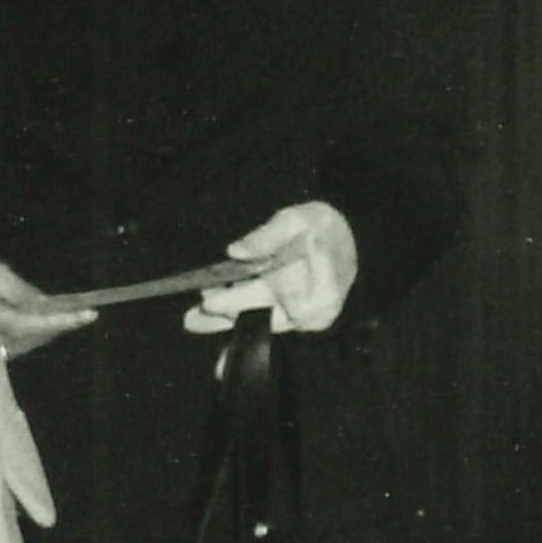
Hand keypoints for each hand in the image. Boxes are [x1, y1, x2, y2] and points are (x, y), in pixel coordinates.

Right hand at [0, 256, 98, 359]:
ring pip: (34, 340)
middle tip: (85, 312)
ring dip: (51, 327)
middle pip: (41, 335)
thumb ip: (23, 292)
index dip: (66, 320)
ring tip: (69, 314)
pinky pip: (24, 341)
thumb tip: (46, 303)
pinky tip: (45, 318)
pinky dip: (38, 330)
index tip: (90, 314)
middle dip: (62, 323)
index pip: (39, 324)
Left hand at [189, 199, 361, 335]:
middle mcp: (313, 312)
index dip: (236, 301)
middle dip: (225, 317)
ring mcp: (308, 321)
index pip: (268, 297)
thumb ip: (266, 235)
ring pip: (262, 322)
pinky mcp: (302, 322)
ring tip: (195, 320)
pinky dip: (244, 318)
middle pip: (261, 318)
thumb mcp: (297, 219)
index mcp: (316, 288)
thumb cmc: (325, 228)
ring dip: (229, 320)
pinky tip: (216, 322)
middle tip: (190, 320)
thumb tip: (235, 252)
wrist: (351, 240)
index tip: (208, 300)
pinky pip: (267, 321)